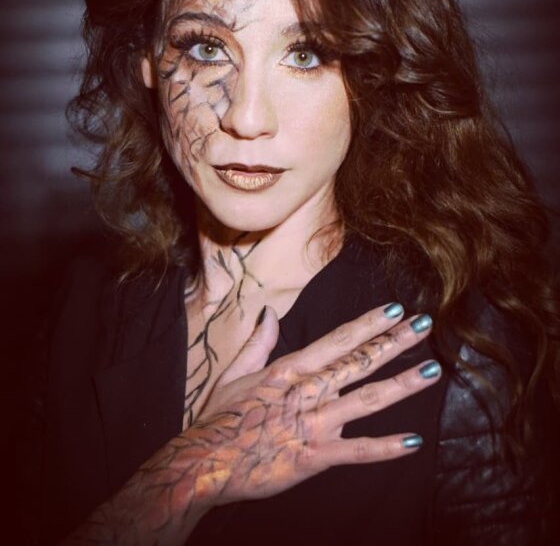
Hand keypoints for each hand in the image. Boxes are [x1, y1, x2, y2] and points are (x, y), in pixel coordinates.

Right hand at [63, 303, 438, 544]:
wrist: (201, 464)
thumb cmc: (218, 419)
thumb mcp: (235, 374)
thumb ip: (259, 344)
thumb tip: (270, 315)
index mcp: (289, 370)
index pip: (337, 340)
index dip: (368, 324)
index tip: (395, 309)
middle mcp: (305, 391)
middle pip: (357, 362)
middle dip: (393, 343)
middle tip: (424, 326)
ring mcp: (311, 424)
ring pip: (364, 400)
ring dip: (400, 385)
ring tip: (431, 371)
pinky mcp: (312, 458)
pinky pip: (355, 451)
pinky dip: (385, 448)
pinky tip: (413, 441)